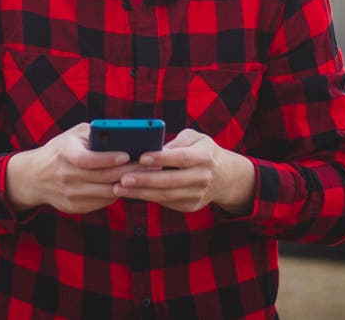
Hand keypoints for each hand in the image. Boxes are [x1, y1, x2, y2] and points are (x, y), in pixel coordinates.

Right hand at [6, 123, 137, 213]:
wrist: (34, 177)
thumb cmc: (60, 150)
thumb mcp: (72, 136)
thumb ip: (94, 133)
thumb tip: (122, 134)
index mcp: (65, 154)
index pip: (87, 159)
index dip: (108, 158)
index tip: (126, 155)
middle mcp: (66, 176)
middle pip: (102, 177)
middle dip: (129, 170)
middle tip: (149, 164)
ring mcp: (70, 194)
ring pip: (105, 192)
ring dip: (127, 184)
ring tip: (145, 175)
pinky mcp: (74, 207)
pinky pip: (101, 202)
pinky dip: (116, 194)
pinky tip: (129, 185)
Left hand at [112, 128, 255, 213]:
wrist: (225, 176)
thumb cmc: (203, 150)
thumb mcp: (195, 137)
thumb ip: (176, 141)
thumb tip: (154, 147)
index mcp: (205, 156)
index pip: (181, 158)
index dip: (161, 158)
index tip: (141, 157)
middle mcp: (203, 177)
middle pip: (171, 181)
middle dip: (144, 180)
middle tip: (122, 178)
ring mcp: (198, 195)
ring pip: (166, 195)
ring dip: (140, 193)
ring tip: (119, 188)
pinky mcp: (191, 206)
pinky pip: (167, 202)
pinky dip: (148, 198)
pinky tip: (131, 193)